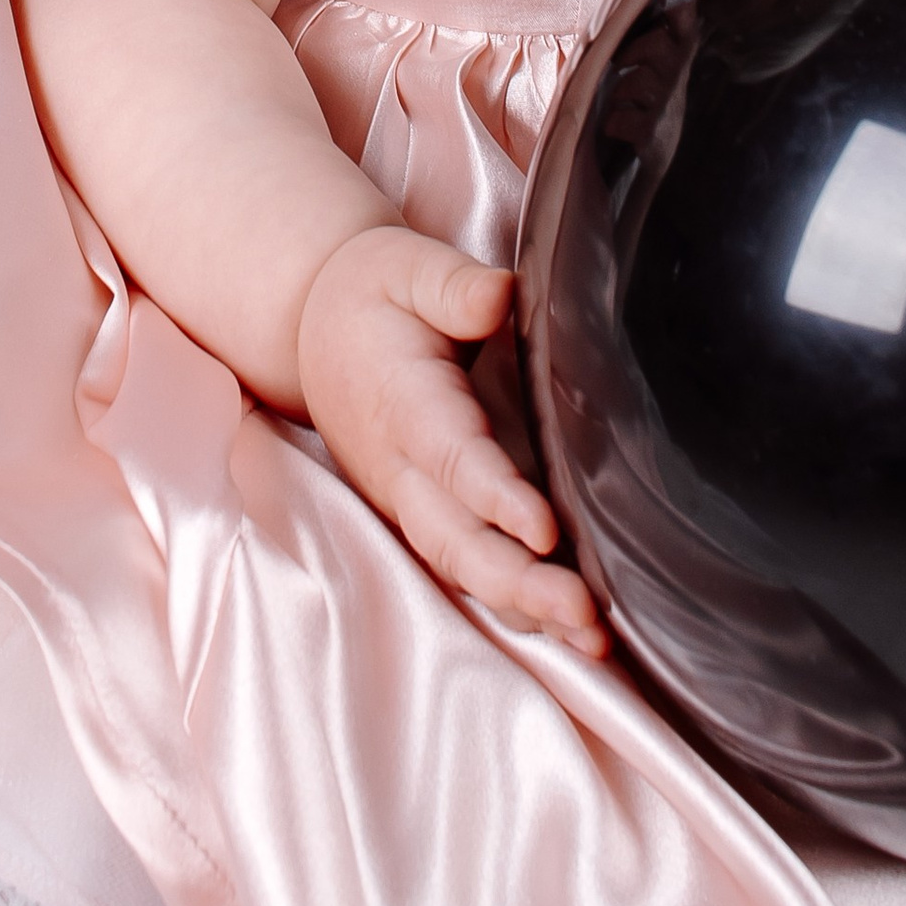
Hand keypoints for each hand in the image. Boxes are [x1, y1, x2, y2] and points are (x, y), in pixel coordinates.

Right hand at [296, 226, 605, 651]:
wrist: (312, 331)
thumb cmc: (370, 295)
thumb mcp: (402, 266)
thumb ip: (451, 286)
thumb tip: (500, 298)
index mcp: (401, 402)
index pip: (451, 459)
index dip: (496, 498)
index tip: (545, 530)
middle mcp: (399, 467)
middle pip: (455, 538)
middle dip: (519, 582)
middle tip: (585, 615)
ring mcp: (407, 500)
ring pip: (461, 565)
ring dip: (524, 606)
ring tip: (593, 640)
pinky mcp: (423, 515)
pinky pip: (467, 567)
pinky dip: (516, 603)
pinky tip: (573, 632)